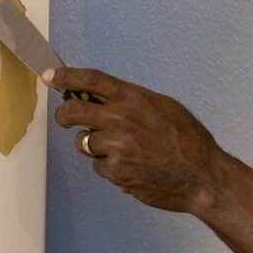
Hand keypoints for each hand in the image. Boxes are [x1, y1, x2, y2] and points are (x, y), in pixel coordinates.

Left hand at [46, 68, 224, 214]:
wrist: (202, 176)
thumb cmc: (187, 140)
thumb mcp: (163, 107)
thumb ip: (130, 101)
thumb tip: (97, 97)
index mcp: (134, 98)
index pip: (91, 80)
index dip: (65, 77)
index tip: (50, 75)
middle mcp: (122, 119)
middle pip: (72, 111)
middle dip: (64, 115)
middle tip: (65, 118)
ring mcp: (117, 147)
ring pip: (84, 143)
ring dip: (95, 146)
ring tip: (122, 149)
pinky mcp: (116, 171)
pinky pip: (98, 167)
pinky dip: (110, 167)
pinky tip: (132, 166)